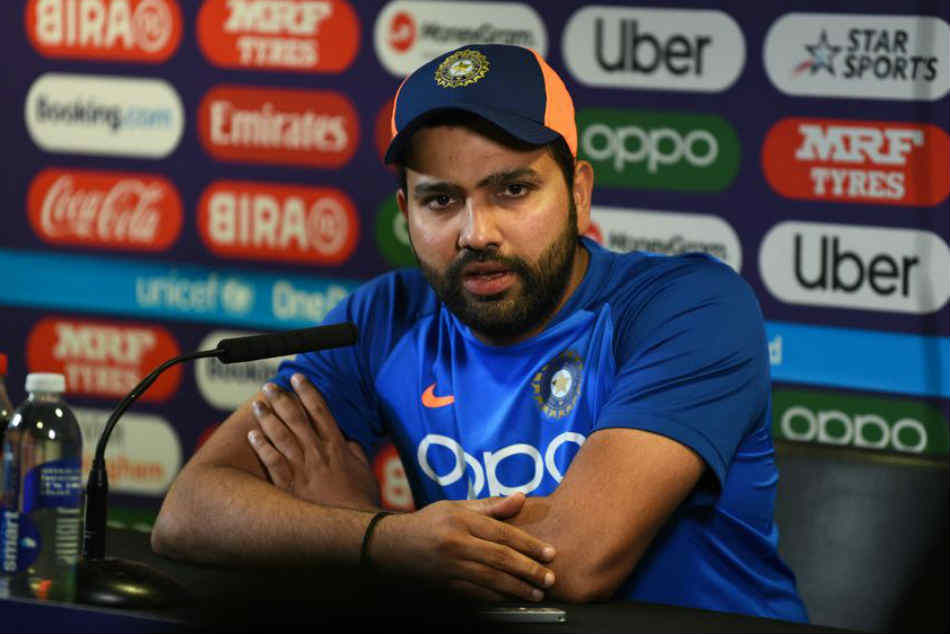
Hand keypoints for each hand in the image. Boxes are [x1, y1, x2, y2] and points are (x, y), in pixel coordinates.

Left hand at [247, 373, 379, 509]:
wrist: (351, 527)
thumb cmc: (361, 501)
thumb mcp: (364, 471)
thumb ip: (355, 452)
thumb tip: (349, 440)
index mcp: (337, 446)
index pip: (320, 410)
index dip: (308, 391)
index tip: (298, 378)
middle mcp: (317, 453)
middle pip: (296, 418)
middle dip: (282, 399)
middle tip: (269, 386)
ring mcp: (302, 469)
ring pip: (281, 436)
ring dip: (268, 418)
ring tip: (257, 405)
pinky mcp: (289, 487)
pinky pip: (272, 462)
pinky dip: (262, 447)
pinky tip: (252, 435)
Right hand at [370, 493, 556, 602]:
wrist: (392, 546)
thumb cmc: (430, 522)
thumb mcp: (457, 507)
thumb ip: (490, 506)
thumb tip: (521, 497)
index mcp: (461, 521)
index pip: (502, 533)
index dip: (529, 545)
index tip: (550, 553)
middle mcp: (456, 544)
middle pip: (500, 559)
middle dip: (528, 570)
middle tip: (549, 579)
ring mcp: (449, 567)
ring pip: (490, 580)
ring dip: (517, 588)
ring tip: (537, 593)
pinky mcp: (445, 584)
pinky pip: (475, 593)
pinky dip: (496, 597)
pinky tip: (512, 599)